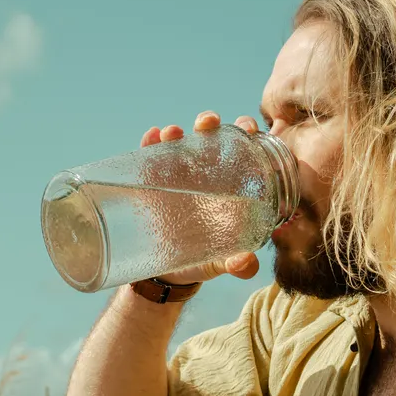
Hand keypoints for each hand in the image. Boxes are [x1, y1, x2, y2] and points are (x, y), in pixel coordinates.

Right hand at [140, 111, 261, 285]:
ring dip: (175, 133)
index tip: (247, 128)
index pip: (241, 152)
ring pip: (177, 145)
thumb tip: (246, 263)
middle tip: (208, 122)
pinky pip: (149, 159)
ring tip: (172, 133)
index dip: (246, 135)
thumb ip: (238, 265)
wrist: (168, 272)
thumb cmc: (205, 260)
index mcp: (230, 186)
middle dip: (209, 124)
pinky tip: (150, 138)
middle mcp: (204, 175)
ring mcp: (177, 177)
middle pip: (209, 139)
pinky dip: (149, 145)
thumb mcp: (222, 262)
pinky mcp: (152, 184)